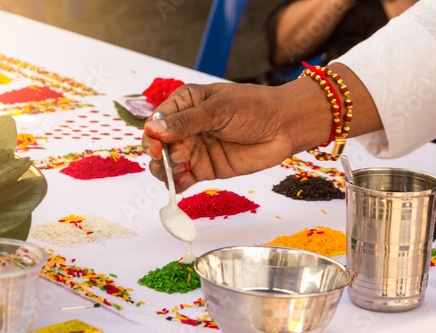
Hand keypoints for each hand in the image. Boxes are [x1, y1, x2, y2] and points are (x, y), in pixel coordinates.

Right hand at [141, 82, 301, 192]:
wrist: (284, 127)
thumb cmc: (254, 108)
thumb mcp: (219, 109)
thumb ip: (186, 121)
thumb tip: (153, 129)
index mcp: (185, 104)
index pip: (156, 121)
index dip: (151, 136)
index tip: (157, 148)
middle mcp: (185, 127)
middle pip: (157, 145)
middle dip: (161, 154)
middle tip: (180, 157)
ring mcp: (194, 149)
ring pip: (166, 164)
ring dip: (166, 170)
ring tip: (183, 168)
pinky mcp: (204, 168)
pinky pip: (182, 179)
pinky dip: (177, 183)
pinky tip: (183, 182)